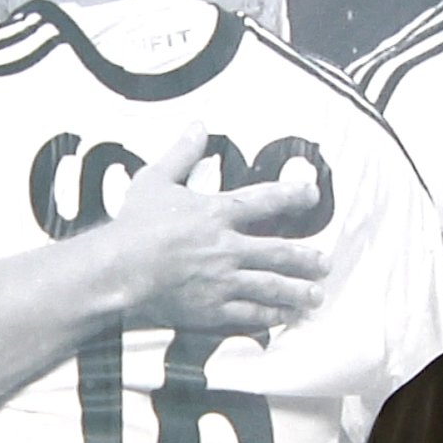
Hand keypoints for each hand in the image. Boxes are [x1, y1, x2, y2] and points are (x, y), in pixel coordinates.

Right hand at [104, 124, 328, 332]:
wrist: (117, 269)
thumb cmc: (133, 225)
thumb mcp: (154, 180)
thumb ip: (181, 154)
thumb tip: (199, 125)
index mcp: (217, 213)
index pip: (265, 200)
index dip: (293, 195)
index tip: (313, 195)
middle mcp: (228, 247)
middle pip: (279, 252)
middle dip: (306, 258)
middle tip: (326, 262)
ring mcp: (222, 280)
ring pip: (271, 286)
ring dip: (297, 291)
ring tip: (316, 295)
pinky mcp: (211, 308)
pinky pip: (248, 313)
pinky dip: (269, 316)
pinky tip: (284, 318)